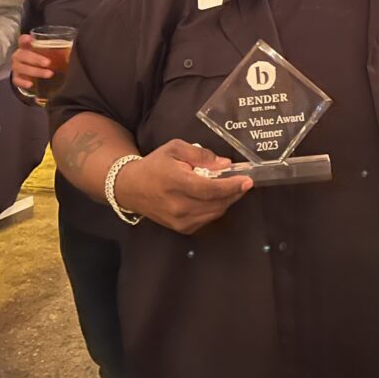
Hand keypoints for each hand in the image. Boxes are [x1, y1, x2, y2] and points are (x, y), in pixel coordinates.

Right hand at [12, 34, 52, 89]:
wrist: (29, 73)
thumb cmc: (40, 59)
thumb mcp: (46, 54)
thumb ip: (54, 51)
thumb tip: (70, 51)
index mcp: (25, 47)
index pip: (22, 41)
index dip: (25, 39)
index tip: (29, 38)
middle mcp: (18, 56)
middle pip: (23, 55)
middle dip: (36, 59)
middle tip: (48, 63)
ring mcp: (15, 67)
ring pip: (22, 68)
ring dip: (36, 71)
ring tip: (49, 74)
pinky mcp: (15, 78)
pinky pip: (17, 80)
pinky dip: (23, 82)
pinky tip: (31, 84)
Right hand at [115, 140, 252, 234]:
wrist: (131, 188)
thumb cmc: (155, 165)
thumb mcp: (176, 149)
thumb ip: (201, 155)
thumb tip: (225, 164)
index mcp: (176, 182)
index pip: (210, 189)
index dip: (231, 186)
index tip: (247, 180)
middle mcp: (178, 205)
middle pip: (216, 203)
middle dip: (234, 193)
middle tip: (244, 183)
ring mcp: (179, 221)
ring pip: (214, 213)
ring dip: (227, 201)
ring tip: (233, 188)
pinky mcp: (181, 228)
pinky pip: (207, 220)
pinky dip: (216, 209)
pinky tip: (217, 198)